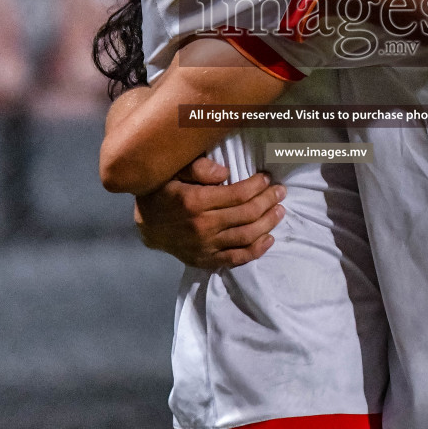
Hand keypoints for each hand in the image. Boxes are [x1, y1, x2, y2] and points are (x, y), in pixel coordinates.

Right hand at [134, 157, 285, 269]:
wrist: (146, 226)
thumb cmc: (162, 193)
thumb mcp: (172, 172)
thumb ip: (198, 168)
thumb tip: (226, 172)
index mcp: (195, 201)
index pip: (237, 194)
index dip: (257, 185)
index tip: (266, 178)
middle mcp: (202, 226)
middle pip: (246, 214)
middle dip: (268, 201)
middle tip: (281, 192)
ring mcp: (205, 246)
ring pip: (246, 236)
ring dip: (268, 223)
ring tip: (280, 211)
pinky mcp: (205, 260)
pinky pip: (236, 259)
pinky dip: (256, 251)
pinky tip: (269, 239)